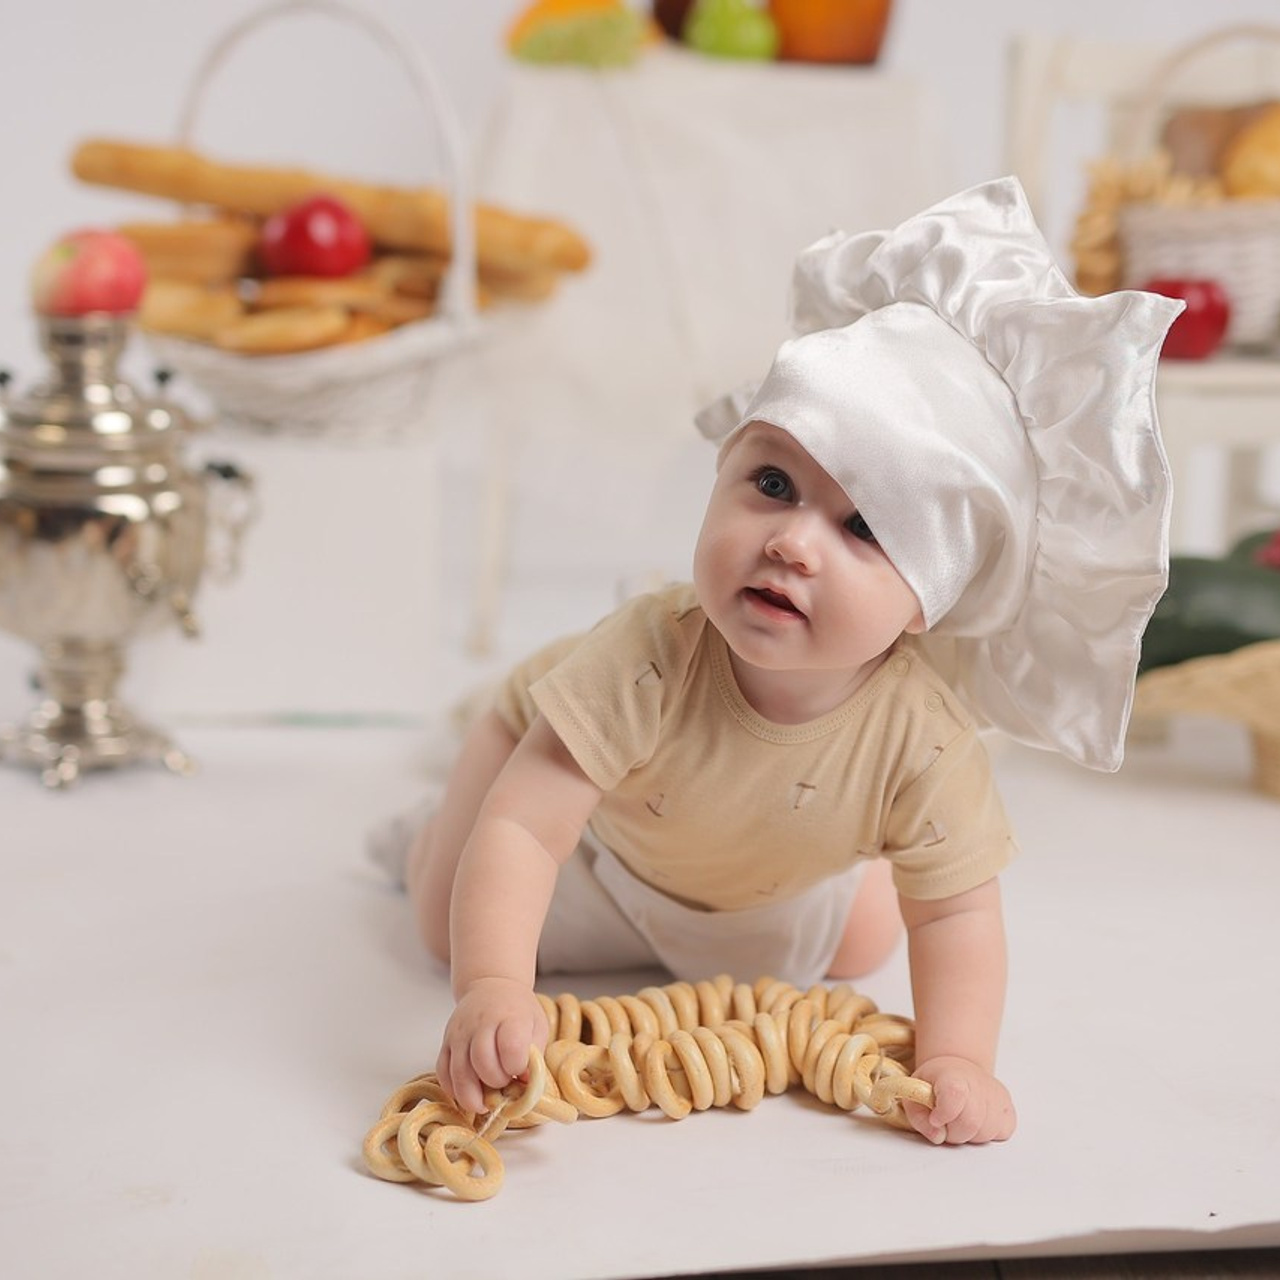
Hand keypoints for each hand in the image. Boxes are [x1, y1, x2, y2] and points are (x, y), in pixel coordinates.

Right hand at [437, 976, 547, 1114]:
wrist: (491, 985)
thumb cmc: (518, 1011)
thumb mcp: (536, 1025)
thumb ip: (534, 1055)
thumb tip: (526, 1085)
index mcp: (510, 1016)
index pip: (511, 1047)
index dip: (517, 1067)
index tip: (521, 1072)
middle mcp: (481, 1023)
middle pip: (482, 1061)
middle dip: (495, 1082)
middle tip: (504, 1084)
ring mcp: (460, 1033)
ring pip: (459, 1071)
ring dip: (472, 1095)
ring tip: (484, 1103)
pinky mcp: (445, 1042)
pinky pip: (442, 1071)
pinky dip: (452, 1089)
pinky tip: (466, 1093)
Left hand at [902, 1056, 1015, 1145]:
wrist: (958, 1070)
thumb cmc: (934, 1083)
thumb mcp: (913, 1093)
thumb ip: (918, 1117)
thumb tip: (938, 1136)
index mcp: (952, 1076)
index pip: (955, 1095)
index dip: (944, 1113)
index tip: (935, 1117)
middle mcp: (979, 1083)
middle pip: (970, 1123)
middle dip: (953, 1133)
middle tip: (945, 1123)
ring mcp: (997, 1097)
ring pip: (986, 1133)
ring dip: (969, 1136)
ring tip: (960, 1120)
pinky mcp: (1009, 1110)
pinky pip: (1001, 1134)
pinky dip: (987, 1135)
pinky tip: (976, 1121)